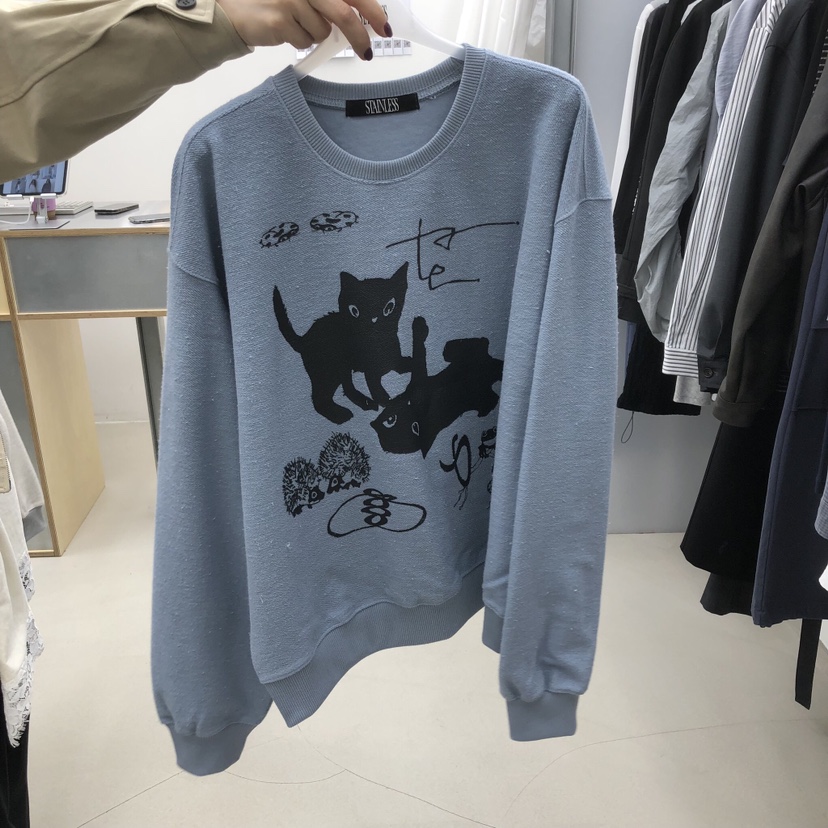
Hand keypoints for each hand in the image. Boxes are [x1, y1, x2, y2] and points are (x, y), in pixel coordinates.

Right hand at [216, 0, 390, 58]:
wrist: (234, 7)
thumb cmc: (273, 0)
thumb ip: (329, 1)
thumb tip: (361, 17)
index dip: (372, 9)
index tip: (383, 26)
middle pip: (345, 14)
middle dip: (359, 36)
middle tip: (366, 51)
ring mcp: (292, 0)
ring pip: (323, 32)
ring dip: (316, 35)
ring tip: (296, 23)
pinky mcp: (281, 21)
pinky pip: (305, 41)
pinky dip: (300, 41)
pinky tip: (284, 28)